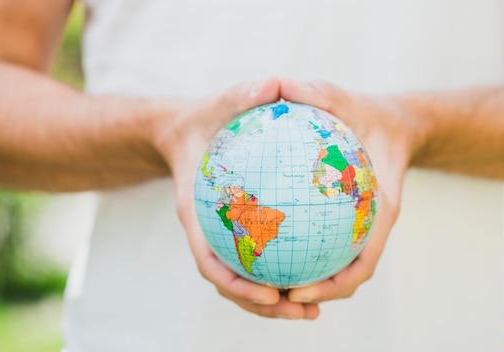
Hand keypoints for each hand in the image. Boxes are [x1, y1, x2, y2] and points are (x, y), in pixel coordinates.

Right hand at [152, 77, 319, 319]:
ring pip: (246, 279)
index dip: (236, 284)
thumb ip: (244, 93)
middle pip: (231, 282)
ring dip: (276, 301)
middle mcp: (208, 232)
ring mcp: (222, 235)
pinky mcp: (238, 231)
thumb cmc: (204, 118)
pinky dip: (281, 271)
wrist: (187, 131)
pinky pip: (258, 258)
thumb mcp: (220, 100)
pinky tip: (317, 270)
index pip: (209, 260)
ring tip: (312, 310)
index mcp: (196, 213)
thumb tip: (275, 82)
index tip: (268, 294)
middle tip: (302, 312)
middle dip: (265, 306)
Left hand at [280, 79, 422, 303]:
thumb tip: (280, 83)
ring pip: (340, 266)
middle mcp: (374, 223)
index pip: (364, 261)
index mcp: (382, 208)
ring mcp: (363, 224)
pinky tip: (272, 247)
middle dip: (317, 293)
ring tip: (271, 287)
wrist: (393, 121)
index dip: (335, 284)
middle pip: (349, 275)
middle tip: (279, 300)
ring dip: (312, 281)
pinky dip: (307, 253)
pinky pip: (329, 242)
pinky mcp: (350, 219)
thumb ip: (317, 92)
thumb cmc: (369, 111)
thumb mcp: (344, 96)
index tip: (300, 291)